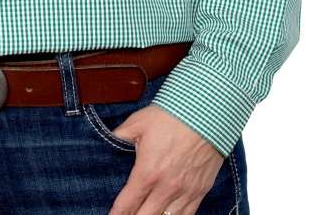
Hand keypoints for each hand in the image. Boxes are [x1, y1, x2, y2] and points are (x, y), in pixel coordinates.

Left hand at [107, 104, 224, 214]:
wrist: (207, 113)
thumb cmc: (171, 115)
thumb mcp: (138, 122)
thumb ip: (121, 135)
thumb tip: (111, 140)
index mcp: (147, 172)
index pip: (127, 204)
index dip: (117, 214)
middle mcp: (166, 188)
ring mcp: (185, 192)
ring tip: (145, 214)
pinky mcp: (201, 191)